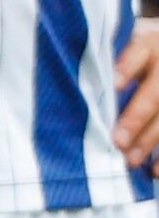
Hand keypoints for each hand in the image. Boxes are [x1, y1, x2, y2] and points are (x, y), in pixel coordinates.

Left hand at [116, 22, 158, 171]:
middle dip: (136, 118)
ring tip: (130, 160)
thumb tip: (68, 85)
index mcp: (150, 46)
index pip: (139, 52)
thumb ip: (102, 64)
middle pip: (155, 94)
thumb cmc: (130, 54)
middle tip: (117, 142)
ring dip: (150, 140)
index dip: (127, 68)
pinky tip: (153, 171)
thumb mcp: (121, 47)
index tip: (113, 85)